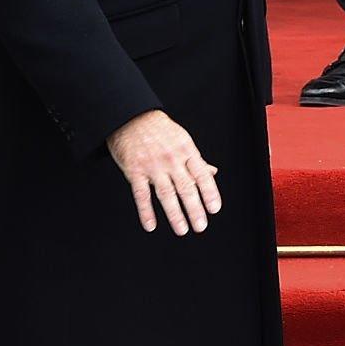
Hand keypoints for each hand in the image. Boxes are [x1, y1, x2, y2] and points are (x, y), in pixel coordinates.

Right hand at [107, 110, 221, 235]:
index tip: (214, 209)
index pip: (202, 175)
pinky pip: (141, 194)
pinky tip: (151, 225)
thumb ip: (196, 159)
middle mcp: (171, 159)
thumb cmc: (159, 129)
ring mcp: (152, 165)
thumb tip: (213, 173)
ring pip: (166, 194)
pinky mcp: (134, 170)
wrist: (130, 115)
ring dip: (175, 214)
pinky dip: (146, 211)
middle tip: (201, 226)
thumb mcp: (182, 139)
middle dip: (195, 209)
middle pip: (186, 188)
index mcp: (186, 151)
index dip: (210, 192)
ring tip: (182, 230)